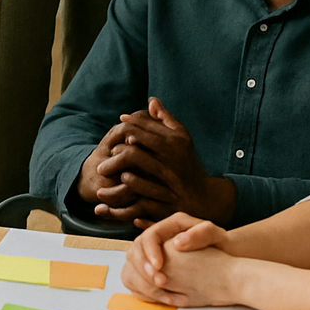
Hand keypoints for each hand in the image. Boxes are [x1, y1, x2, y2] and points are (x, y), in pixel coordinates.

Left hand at [90, 99, 235, 227]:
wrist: (204, 199)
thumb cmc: (189, 164)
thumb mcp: (183, 138)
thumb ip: (166, 119)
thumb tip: (151, 100)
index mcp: (173, 146)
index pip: (142, 132)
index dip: (127, 128)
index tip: (118, 126)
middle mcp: (170, 165)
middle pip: (133, 154)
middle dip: (114, 156)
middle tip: (104, 158)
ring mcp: (167, 188)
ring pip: (133, 182)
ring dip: (116, 180)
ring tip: (104, 177)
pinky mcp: (163, 209)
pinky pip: (139, 207)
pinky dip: (123, 206)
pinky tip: (113, 199)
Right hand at [129, 211, 228, 285]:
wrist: (224, 256)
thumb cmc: (220, 245)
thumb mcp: (216, 235)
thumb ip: (201, 234)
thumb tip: (177, 243)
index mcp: (170, 226)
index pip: (149, 236)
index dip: (150, 252)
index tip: (159, 266)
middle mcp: (157, 238)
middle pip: (135, 252)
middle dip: (144, 269)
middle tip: (161, 282)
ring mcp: (152, 254)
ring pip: (132, 267)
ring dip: (142, 282)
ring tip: (162, 292)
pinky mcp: (151, 270)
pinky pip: (137, 281)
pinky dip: (145, 291)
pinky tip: (162, 297)